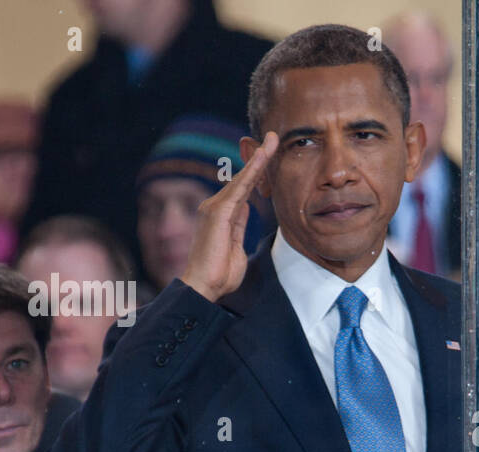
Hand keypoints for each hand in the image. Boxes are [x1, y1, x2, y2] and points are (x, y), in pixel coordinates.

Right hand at [180, 131, 277, 301]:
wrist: (204, 287)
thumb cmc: (220, 274)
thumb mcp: (236, 247)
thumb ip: (239, 226)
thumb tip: (245, 208)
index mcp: (222, 215)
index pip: (244, 189)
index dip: (257, 171)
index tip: (269, 155)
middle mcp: (215, 207)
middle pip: (243, 178)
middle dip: (259, 158)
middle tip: (274, 138)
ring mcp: (214, 207)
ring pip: (242, 179)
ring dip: (259, 160)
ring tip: (273, 141)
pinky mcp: (217, 212)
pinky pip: (239, 188)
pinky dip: (252, 172)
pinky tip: (263, 159)